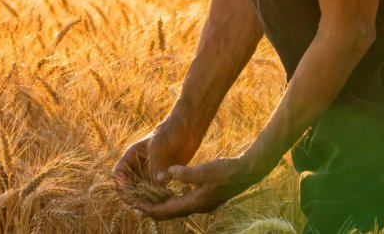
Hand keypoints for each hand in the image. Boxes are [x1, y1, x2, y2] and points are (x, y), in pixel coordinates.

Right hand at [111, 118, 200, 198]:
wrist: (187, 130)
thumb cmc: (169, 132)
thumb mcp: (159, 146)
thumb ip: (155, 164)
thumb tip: (156, 182)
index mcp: (131, 157)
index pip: (118, 174)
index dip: (121, 186)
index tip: (131, 195)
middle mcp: (137, 167)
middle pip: (128, 187)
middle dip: (134, 197)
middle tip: (144, 206)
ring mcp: (149, 173)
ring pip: (142, 192)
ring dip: (147, 199)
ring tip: (156, 204)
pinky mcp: (161, 178)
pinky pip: (156, 192)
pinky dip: (158, 197)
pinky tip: (166, 199)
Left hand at [134, 157, 253, 219]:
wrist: (246, 173)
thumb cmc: (227, 171)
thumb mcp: (204, 170)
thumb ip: (185, 174)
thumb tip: (167, 173)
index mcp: (196, 203)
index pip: (168, 211)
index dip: (151, 209)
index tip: (137, 207)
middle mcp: (198, 206)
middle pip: (171, 213)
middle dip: (154, 210)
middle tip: (137, 206)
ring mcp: (203, 203)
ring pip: (178, 208)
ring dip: (164, 205)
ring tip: (150, 200)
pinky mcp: (206, 197)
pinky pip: (185, 201)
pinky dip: (174, 199)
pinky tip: (170, 192)